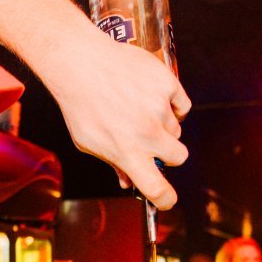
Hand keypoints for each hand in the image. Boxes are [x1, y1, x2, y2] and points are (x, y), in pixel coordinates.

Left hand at [51, 27, 190, 208]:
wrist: (80, 63)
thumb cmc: (80, 103)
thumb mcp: (88, 142)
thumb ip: (112, 161)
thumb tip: (128, 180)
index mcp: (127, 152)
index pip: (156, 189)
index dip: (165, 199)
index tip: (166, 198)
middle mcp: (147, 134)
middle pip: (178, 157)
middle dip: (168, 153)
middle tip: (151, 141)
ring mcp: (159, 109)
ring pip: (176, 128)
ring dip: (164, 125)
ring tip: (138, 109)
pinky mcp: (167, 85)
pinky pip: (182, 103)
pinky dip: (171, 102)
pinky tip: (150, 95)